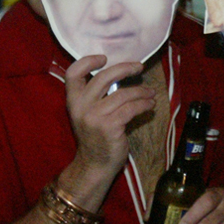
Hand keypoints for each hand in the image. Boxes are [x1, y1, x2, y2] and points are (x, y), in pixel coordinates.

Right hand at [63, 56, 155, 188]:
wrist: (94, 165)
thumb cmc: (95, 136)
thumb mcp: (88, 113)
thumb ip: (96, 95)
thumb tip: (122, 71)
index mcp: (73, 100)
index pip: (73, 73)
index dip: (87, 61)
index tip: (104, 58)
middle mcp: (81, 107)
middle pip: (104, 77)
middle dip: (125, 68)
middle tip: (139, 67)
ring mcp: (95, 117)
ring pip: (123, 94)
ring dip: (141, 91)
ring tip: (150, 93)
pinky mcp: (110, 127)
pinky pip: (131, 108)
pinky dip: (144, 104)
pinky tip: (150, 104)